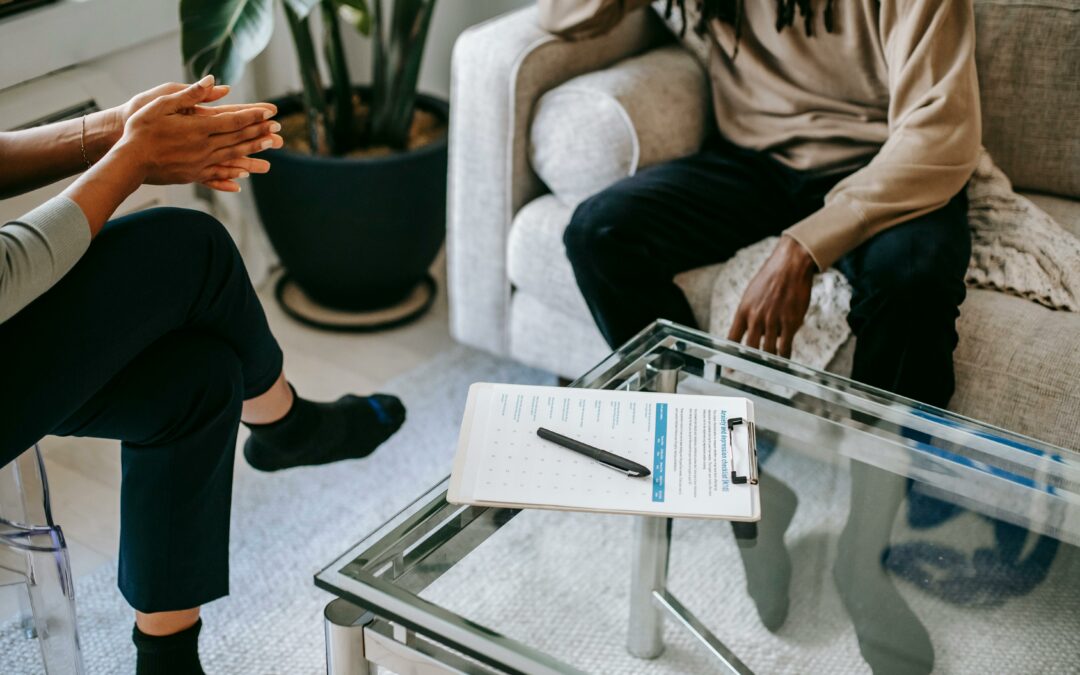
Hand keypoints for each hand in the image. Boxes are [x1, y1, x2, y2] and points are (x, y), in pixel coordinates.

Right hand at [110, 76, 282, 189]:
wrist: (128, 160)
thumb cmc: (140, 128)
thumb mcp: (161, 104)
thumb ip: (190, 94)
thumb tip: (213, 81)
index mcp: (198, 128)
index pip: (233, 120)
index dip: (254, 116)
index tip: (271, 112)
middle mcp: (203, 147)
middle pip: (238, 138)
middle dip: (260, 132)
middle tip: (279, 129)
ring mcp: (200, 163)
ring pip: (233, 156)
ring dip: (253, 150)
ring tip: (271, 146)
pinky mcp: (193, 175)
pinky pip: (218, 174)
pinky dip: (233, 173)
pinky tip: (244, 175)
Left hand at [727, 235, 816, 357]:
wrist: (790, 266)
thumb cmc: (770, 279)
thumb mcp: (751, 294)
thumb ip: (748, 314)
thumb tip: (749, 332)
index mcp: (743, 310)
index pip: (732, 338)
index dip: (731, 355)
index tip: (730, 367)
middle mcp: (756, 317)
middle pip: (750, 348)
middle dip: (751, 362)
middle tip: (753, 371)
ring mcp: (774, 321)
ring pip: (769, 350)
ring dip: (769, 360)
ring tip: (770, 366)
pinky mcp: (791, 322)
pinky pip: (786, 346)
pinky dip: (785, 356)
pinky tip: (784, 360)